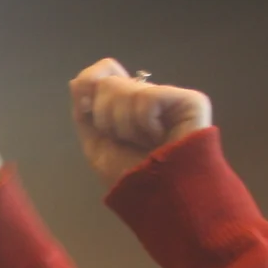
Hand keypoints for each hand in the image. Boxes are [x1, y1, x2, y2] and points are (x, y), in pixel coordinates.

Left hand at [69, 58, 212, 186]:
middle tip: (126, 140)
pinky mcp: (190, 100)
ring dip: (124, 126)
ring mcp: (169, 98)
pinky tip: (159, 138)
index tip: (85, 109)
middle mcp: (148, 97)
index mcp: (127, 106)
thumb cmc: (129, 177)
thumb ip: (85, 113)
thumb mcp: (96, 145)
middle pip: (108, 82)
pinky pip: (146, 98)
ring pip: (125, 90)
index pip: (105, 71)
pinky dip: (143, 124)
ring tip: (144, 143)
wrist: (156, 196)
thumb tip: (77, 80)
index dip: (89, 84)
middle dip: (105, 118)